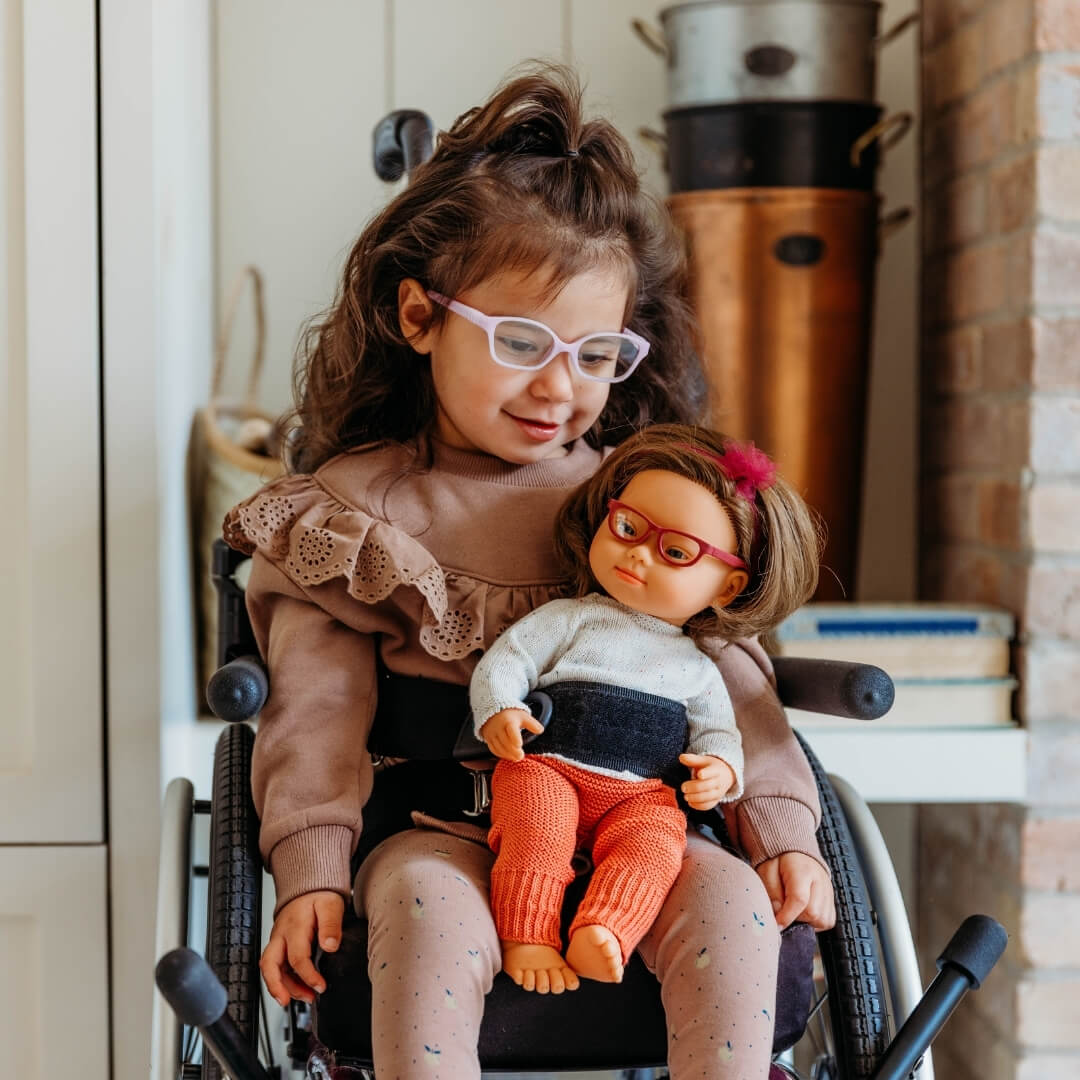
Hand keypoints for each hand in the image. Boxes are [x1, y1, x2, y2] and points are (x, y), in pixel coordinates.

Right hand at [260, 890, 344, 1005]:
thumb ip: (331, 925)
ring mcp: (277, 940)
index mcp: (294, 926)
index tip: (320, 986)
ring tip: (303, 997)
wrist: (309, 886)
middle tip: (289, 1002)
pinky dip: (283, 979)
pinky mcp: (278, 944)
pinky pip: (275, 965)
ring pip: (270, 968)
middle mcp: (281, 935)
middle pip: (268, 965)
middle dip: (277, 987)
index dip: (308, 976)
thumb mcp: (331, 905)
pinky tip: (297, 987)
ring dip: (282, 987)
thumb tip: (330, 946)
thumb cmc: (319, 895)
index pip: (296, 957)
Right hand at [479, 707, 543, 760]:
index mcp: (508, 720)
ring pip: (499, 747)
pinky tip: (508, 756)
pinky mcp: (488, 739)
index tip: (519, 744)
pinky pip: (493, 749)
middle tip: (521, 756)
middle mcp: (498, 727)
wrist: (494, 712)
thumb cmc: (511, 715)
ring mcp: (492, 734)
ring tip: (516, 758)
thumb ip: (532, 724)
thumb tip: (540, 730)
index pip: (511, 729)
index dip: (515, 737)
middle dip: (513, 751)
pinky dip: (501, 754)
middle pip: (505, 741)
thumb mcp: (523, 716)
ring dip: (508, 755)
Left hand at [679, 753, 735, 810]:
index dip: (706, 773)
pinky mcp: (716, 801)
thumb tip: (681, 757)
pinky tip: (690, 802)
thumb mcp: (703, 760)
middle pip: (707, 786)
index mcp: (716, 770)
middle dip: (694, 788)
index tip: (699, 774)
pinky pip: (708, 806)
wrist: (725, 775)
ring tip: (685, 796)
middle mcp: (719, 782)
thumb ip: (692, 759)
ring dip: (695, 798)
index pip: (712, 772)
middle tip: (683, 787)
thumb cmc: (710, 767)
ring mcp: (718, 793)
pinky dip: (698, 806)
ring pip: (708, 798)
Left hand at [756, 852, 835, 930]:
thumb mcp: (767, 871)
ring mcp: (829, 892)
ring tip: (794, 910)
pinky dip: (814, 922)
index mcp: (803, 870)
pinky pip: (827, 922)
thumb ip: (772, 892)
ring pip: (821, 921)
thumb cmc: (779, 863)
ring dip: (805, 921)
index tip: (776, 924)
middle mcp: (821, 881)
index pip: (799, 899)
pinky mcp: (832, 901)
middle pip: (813, 913)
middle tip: (784, 910)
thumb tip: (778, 916)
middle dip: (795, 918)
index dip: (787, 916)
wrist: (795, 854)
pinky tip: (803, 912)